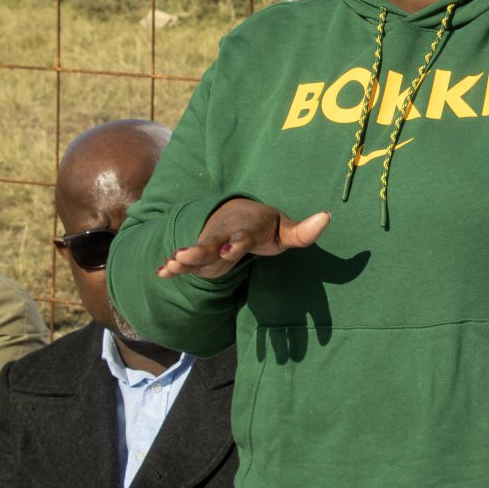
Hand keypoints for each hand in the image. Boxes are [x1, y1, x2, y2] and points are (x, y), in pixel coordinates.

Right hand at [156, 198, 329, 279]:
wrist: (238, 214)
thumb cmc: (266, 226)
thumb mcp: (286, 230)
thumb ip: (304, 230)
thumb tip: (327, 216)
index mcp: (248, 228)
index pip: (243, 237)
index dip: (237, 243)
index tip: (230, 250)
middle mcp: (225, 234)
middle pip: (212, 242)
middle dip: (200, 249)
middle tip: (185, 255)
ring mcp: (211, 243)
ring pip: (196, 250)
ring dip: (183, 257)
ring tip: (171, 263)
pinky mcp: (201, 255)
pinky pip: (186, 260)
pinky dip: (173, 265)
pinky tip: (161, 272)